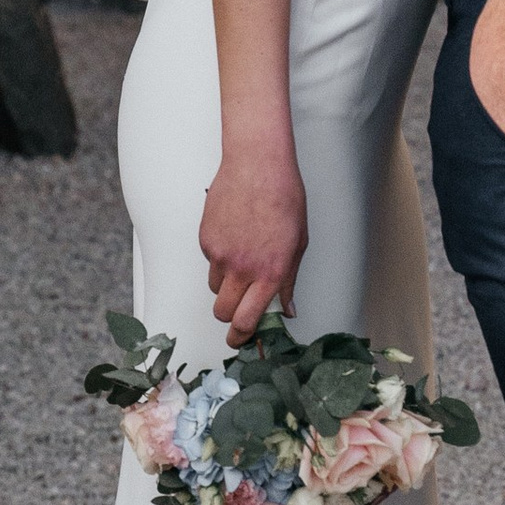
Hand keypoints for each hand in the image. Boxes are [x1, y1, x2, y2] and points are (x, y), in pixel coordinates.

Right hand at [199, 136, 306, 344]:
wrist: (257, 165)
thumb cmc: (284, 199)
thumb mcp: (298, 244)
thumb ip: (288, 281)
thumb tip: (288, 309)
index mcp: (270, 273)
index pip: (247, 320)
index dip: (241, 335)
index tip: (240, 339)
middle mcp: (242, 268)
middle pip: (223, 312)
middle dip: (229, 317)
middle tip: (237, 310)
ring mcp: (220, 254)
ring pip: (214, 287)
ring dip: (225, 284)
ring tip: (242, 259)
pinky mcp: (205, 239)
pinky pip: (209, 261)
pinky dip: (219, 257)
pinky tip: (234, 235)